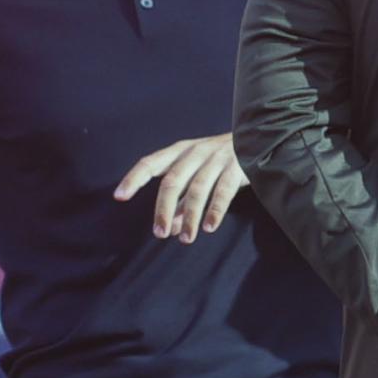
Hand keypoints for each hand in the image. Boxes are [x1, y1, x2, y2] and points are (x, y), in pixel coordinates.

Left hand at [114, 134, 248, 243]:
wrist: (257, 139)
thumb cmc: (219, 160)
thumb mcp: (196, 174)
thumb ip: (182, 201)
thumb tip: (171, 229)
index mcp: (179, 151)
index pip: (150, 163)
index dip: (134, 179)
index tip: (119, 196)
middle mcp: (195, 152)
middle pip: (173, 181)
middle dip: (163, 209)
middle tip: (159, 234)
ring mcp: (216, 159)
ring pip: (198, 189)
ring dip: (190, 216)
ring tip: (186, 239)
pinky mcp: (236, 167)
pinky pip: (223, 190)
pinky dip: (215, 210)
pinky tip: (209, 227)